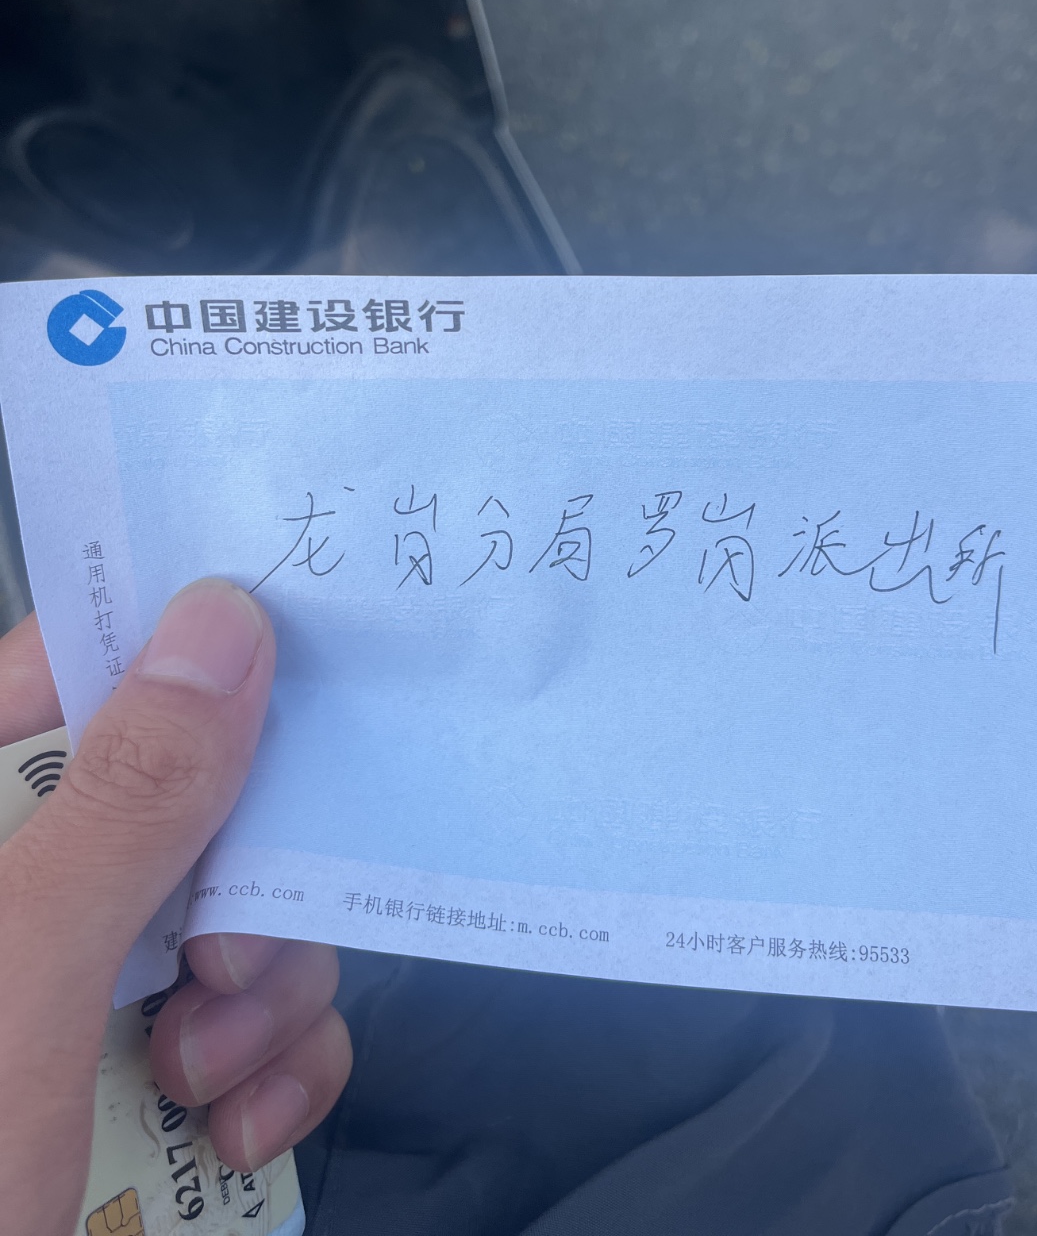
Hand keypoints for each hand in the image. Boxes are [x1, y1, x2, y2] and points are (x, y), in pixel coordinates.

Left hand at [0, 579, 351, 1235]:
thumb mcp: (9, 986)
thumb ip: (120, 806)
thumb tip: (223, 625)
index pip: (57, 671)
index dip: (173, 650)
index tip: (292, 652)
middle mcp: (12, 896)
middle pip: (177, 798)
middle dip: (236, 877)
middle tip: (219, 956)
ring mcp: (67, 992)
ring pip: (228, 913)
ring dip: (259, 995)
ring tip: (201, 1077)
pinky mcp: (129, 1076)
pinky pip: (249, 1022)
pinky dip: (270, 1069)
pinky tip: (233, 1126)